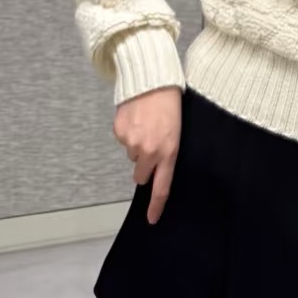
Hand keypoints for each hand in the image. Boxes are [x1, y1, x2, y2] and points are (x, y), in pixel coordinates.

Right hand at [113, 86, 180, 223]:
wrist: (152, 79)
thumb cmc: (170, 103)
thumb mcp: (177, 130)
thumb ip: (168, 151)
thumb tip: (157, 166)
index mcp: (169, 151)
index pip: (161, 187)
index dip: (156, 206)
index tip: (152, 219)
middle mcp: (149, 151)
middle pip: (141, 174)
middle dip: (145, 165)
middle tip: (151, 145)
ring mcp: (132, 142)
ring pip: (132, 154)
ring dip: (137, 144)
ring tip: (146, 123)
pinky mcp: (119, 132)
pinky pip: (123, 140)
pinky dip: (128, 132)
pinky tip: (136, 117)